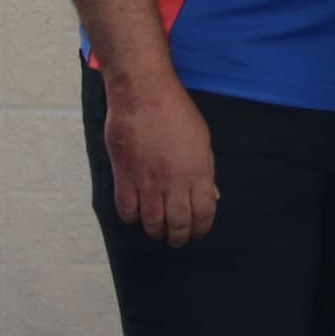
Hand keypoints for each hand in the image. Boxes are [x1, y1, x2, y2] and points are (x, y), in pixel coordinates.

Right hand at [102, 78, 219, 247]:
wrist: (143, 95)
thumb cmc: (177, 113)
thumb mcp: (202, 141)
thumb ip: (205, 171)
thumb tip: (210, 195)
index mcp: (198, 173)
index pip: (203, 213)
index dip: (201, 228)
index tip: (198, 232)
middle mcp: (174, 183)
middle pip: (178, 223)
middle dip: (179, 237)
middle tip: (177, 240)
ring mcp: (147, 182)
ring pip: (152, 221)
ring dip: (156, 231)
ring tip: (158, 232)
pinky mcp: (123, 177)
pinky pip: (126, 209)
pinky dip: (131, 218)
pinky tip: (136, 217)